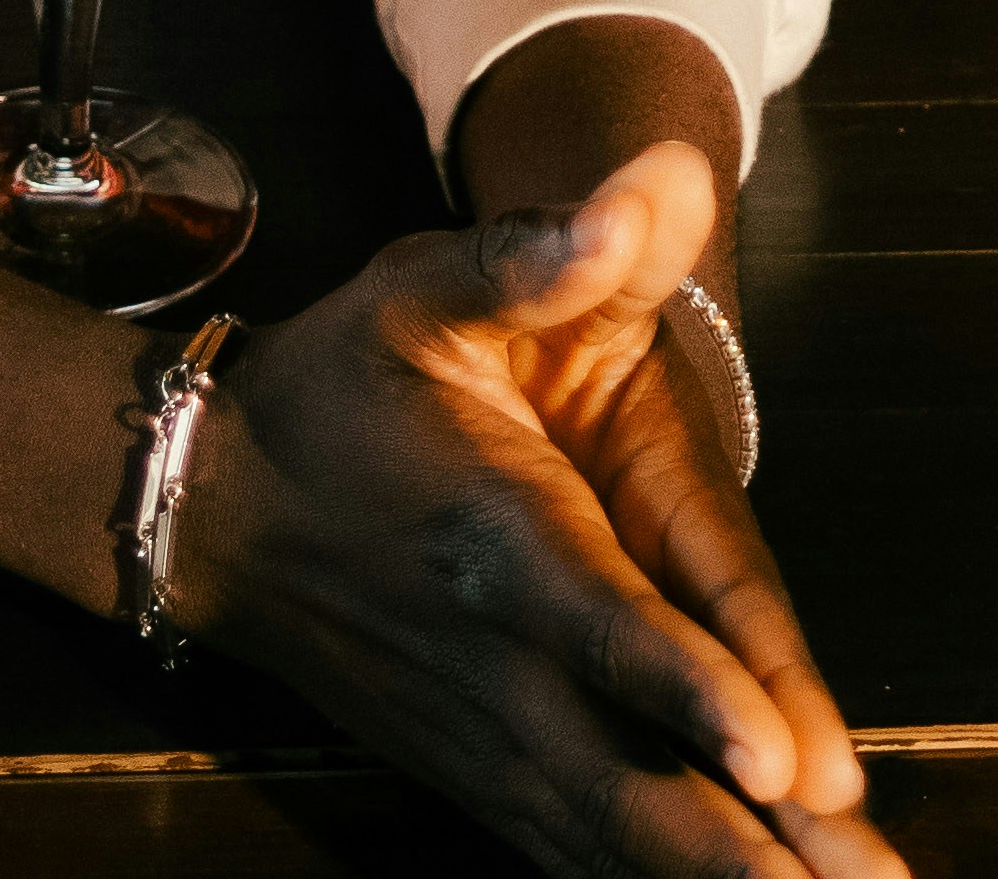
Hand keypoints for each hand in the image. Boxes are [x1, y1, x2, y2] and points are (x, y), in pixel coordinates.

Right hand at [186, 148, 897, 878]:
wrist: (213, 504)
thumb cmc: (338, 382)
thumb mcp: (426, 284)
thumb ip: (539, 250)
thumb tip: (651, 185)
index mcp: (499, 539)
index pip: (608, 629)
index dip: (694, 694)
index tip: (783, 766)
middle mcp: (494, 663)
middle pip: (628, 784)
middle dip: (746, 851)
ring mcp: (483, 736)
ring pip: (610, 842)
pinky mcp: (478, 771)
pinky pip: (577, 852)